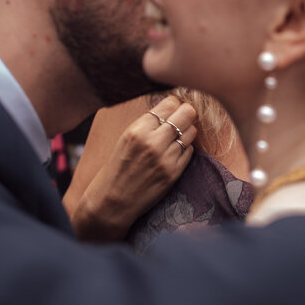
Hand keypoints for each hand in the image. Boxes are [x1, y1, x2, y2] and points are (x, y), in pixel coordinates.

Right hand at [69, 96, 196, 241]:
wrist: (113, 201)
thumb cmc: (117, 167)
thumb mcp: (126, 137)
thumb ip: (148, 122)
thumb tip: (171, 105)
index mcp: (138, 129)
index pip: (170, 103)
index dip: (174, 104)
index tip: (173, 108)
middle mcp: (153, 142)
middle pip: (187, 114)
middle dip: (187, 113)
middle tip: (182, 117)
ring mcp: (166, 158)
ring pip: (191, 131)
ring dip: (187, 131)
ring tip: (176, 136)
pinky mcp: (174, 173)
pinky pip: (190, 150)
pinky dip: (185, 148)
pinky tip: (174, 152)